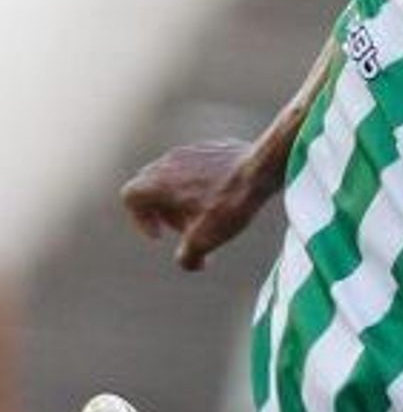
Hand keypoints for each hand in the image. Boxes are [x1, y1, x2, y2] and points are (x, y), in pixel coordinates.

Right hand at [121, 140, 268, 269]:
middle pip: (151, 187)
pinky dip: (203, 185)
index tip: (162, 235)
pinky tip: (227, 197)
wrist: (264, 168)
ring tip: (209, 215)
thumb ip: (187, 257)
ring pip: (176, 175)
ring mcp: (192, 151)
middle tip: (187, 228)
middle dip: (164, 212)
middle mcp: (169, 161)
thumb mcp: (205, 239)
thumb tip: (189, 263)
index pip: (130, 197)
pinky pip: (199, 167)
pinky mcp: (214, 148)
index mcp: (158, 181)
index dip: (140, 220)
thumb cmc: (230, 202)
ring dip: (184, 198)